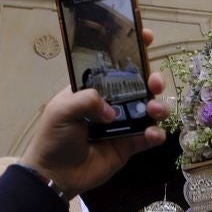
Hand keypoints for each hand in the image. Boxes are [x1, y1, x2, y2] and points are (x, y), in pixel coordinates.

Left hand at [22, 30, 167, 196]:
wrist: (54, 175)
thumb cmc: (53, 137)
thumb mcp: (62, 110)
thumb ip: (87, 100)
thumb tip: (112, 110)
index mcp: (93, 89)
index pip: (114, 65)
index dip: (131, 50)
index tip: (147, 37)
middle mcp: (110, 103)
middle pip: (139, 85)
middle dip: (152, 79)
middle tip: (154, 83)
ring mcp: (122, 124)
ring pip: (148, 109)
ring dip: (158, 106)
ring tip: (154, 110)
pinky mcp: (128, 146)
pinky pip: (148, 137)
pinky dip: (155, 134)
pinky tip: (152, 134)